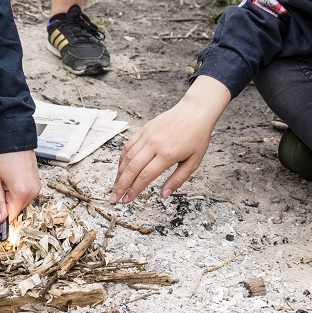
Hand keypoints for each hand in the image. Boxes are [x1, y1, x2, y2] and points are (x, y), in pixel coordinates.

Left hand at [0, 150, 40, 222]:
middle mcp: (31, 193)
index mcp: (20, 193)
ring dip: (13, 198)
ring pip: (21, 203)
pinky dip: (19, 192)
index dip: (1, 216)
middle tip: (0, 189)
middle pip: (16, 210)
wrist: (14, 143)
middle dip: (6, 204)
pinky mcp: (37, 185)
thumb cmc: (3, 158)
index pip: (11, 217)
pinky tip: (14, 181)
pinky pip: (26, 196)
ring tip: (8, 182)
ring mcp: (36, 189)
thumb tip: (0, 219)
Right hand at [111, 76, 230, 202]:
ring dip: (119, 173)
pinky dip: (122, 158)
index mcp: (167, 155)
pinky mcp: (144, 130)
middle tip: (114, 198)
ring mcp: (147, 136)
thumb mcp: (193, 162)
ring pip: (127, 157)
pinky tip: (120, 168)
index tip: (127, 200)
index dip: (134, 190)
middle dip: (121, 185)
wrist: (195, 112)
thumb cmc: (197, 138)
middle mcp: (154, 145)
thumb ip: (177, 180)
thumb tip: (163, 195)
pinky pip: (128, 146)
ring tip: (115, 186)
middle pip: (132, 168)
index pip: (144, 176)